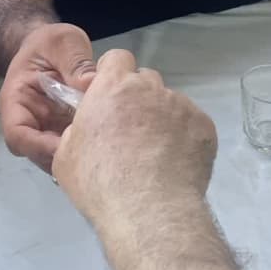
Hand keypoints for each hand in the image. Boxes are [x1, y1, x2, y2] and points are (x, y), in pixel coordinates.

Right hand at [0, 23, 95, 172]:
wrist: (52, 47)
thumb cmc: (50, 42)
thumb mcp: (62, 42)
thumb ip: (75, 62)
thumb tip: (93, 85)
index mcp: (17, 102)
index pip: (18, 136)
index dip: (39, 147)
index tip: (68, 146)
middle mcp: (31, 122)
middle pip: (39, 154)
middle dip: (65, 158)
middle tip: (96, 151)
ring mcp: (50, 130)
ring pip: (60, 157)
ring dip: (81, 157)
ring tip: (106, 146)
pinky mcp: (68, 132)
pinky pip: (77, 148)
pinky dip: (93, 147)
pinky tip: (112, 139)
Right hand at [52, 50, 216, 230]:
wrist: (149, 211)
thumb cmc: (99, 183)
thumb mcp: (66, 156)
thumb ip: (77, 129)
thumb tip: (87, 128)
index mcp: (113, 87)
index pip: (117, 59)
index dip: (113, 74)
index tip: (110, 96)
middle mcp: (150, 88)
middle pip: (145, 80)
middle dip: (138, 97)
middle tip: (131, 130)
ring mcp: (181, 105)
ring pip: (170, 103)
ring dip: (162, 119)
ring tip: (156, 154)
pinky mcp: (205, 127)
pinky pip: (191, 124)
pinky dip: (184, 137)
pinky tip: (175, 163)